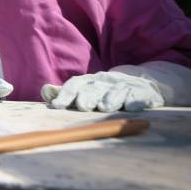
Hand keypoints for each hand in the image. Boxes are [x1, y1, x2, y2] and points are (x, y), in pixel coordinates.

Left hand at [43, 72, 163, 111]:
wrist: (145, 83)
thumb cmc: (108, 90)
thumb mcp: (87, 89)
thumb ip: (66, 92)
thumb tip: (45, 91)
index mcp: (91, 81)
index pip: (75, 84)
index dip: (65, 94)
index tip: (57, 106)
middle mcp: (106, 81)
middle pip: (95, 88)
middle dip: (87, 96)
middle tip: (81, 106)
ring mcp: (126, 86)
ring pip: (117, 91)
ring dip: (111, 99)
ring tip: (105, 108)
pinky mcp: (145, 94)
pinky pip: (140, 96)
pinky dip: (137, 101)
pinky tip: (132, 108)